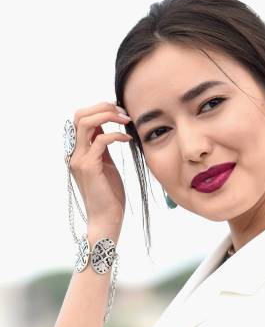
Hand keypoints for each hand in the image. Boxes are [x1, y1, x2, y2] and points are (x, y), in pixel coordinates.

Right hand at [68, 101, 132, 228]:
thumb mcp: (105, 164)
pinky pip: (101, 140)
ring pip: (85, 123)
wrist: (106, 218)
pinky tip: (128, 139)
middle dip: (103, 107)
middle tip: (123, 112)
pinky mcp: (89, 167)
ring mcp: (79, 159)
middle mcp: (74, 153)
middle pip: (80, 115)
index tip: (119, 112)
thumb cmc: (108, 195)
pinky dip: (116, 135)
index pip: (80, 118)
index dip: (99, 110)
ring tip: (126, 120)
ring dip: (108, 116)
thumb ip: (102, 147)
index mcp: (76, 151)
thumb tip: (106, 127)